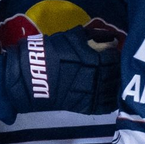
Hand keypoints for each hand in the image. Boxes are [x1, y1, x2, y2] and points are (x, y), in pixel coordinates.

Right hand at [3, 26, 120, 114]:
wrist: (28, 77)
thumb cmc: (47, 53)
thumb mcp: (69, 38)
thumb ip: (91, 37)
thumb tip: (110, 37)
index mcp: (93, 60)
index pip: (113, 58)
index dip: (114, 54)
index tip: (111, 52)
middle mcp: (95, 77)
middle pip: (116, 74)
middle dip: (116, 69)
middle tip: (113, 66)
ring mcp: (91, 94)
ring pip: (113, 90)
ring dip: (115, 84)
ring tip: (111, 80)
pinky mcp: (85, 107)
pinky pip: (105, 106)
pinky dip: (110, 101)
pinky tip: (109, 96)